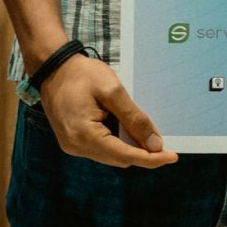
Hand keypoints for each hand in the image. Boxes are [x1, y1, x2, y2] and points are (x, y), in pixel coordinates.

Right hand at [37, 54, 177, 168]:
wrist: (53, 68)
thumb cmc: (82, 75)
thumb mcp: (113, 91)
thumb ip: (134, 118)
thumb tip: (154, 144)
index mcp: (84, 136)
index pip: (125, 155)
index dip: (151, 158)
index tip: (173, 157)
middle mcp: (76, 146)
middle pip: (119, 158)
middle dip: (142, 152)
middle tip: (164, 140)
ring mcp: (73, 145)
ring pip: (112, 154)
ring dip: (130, 145)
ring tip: (144, 128)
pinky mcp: (73, 140)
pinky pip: (102, 146)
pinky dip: (118, 139)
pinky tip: (126, 124)